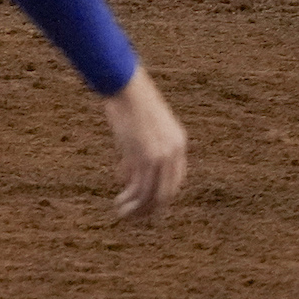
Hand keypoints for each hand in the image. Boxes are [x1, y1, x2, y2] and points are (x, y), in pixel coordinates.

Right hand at [100, 66, 187, 219]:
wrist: (124, 84)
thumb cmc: (128, 101)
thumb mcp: (140, 130)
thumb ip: (139, 154)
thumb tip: (128, 179)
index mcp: (179, 143)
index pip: (175, 180)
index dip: (160, 194)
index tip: (143, 201)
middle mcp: (174, 152)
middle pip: (167, 192)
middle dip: (150, 207)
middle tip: (135, 215)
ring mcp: (161, 155)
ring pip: (154, 195)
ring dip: (138, 208)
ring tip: (123, 214)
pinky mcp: (145, 156)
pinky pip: (140, 189)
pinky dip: (131, 201)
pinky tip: (119, 204)